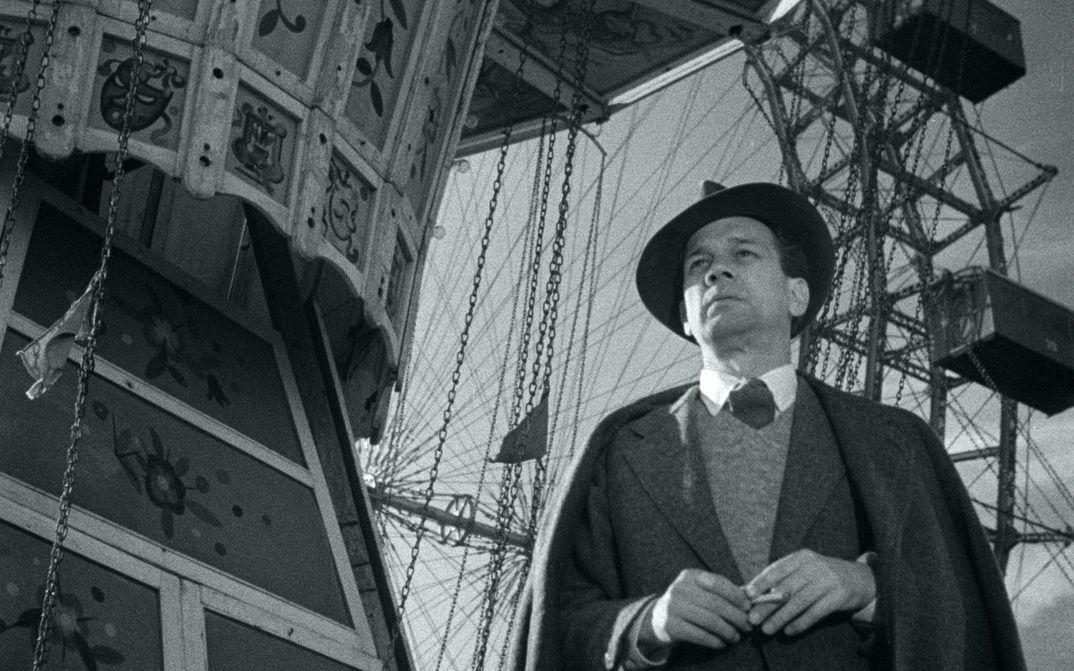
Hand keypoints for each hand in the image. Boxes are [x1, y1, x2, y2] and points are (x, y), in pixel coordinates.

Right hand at [640, 568, 750, 650]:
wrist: (658, 618)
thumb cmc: (689, 603)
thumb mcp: (700, 591)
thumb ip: (722, 592)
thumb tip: (750, 599)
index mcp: (690, 575)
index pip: (718, 583)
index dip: (736, 595)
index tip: (748, 607)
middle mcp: (680, 588)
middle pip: (715, 603)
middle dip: (735, 616)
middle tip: (747, 626)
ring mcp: (673, 607)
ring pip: (709, 620)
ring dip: (727, 631)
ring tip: (736, 637)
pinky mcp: (671, 625)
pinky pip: (699, 635)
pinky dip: (714, 640)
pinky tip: (721, 643)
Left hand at [744, 549, 874, 635]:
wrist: (861, 579)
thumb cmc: (822, 576)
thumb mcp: (804, 570)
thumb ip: (780, 579)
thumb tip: (749, 591)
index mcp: (802, 557)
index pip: (777, 569)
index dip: (761, 582)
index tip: (748, 596)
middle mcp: (815, 566)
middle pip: (786, 588)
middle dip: (767, 605)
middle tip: (752, 619)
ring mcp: (829, 581)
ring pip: (799, 602)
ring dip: (781, 617)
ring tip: (767, 629)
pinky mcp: (840, 596)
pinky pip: (816, 612)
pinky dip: (801, 623)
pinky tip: (789, 631)